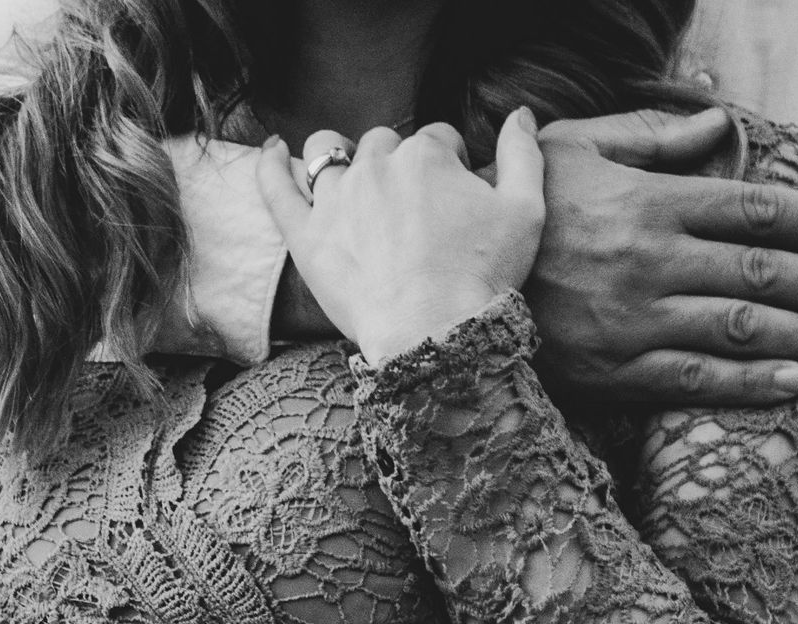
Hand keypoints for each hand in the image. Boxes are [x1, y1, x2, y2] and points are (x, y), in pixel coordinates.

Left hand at [258, 112, 543, 364]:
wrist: (432, 336)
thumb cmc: (483, 278)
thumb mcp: (526, 212)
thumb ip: (524, 155)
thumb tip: (522, 114)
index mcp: (427, 154)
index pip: (439, 141)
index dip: (451, 167)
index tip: (457, 202)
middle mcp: (377, 165)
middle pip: (385, 145)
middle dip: (399, 165)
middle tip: (411, 211)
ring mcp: (336, 199)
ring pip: (328, 152)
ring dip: (339, 156)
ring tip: (349, 180)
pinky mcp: (306, 238)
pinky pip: (276, 189)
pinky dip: (271, 166)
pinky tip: (273, 151)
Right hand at [518, 106, 797, 406]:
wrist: (444, 286)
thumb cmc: (516, 212)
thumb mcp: (574, 150)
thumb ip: (654, 138)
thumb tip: (722, 126)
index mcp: (649, 203)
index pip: (755, 210)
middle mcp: (652, 261)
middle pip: (764, 273)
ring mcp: (634, 321)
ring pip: (741, 328)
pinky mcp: (613, 371)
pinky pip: (693, 378)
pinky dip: (748, 381)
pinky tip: (793, 382)